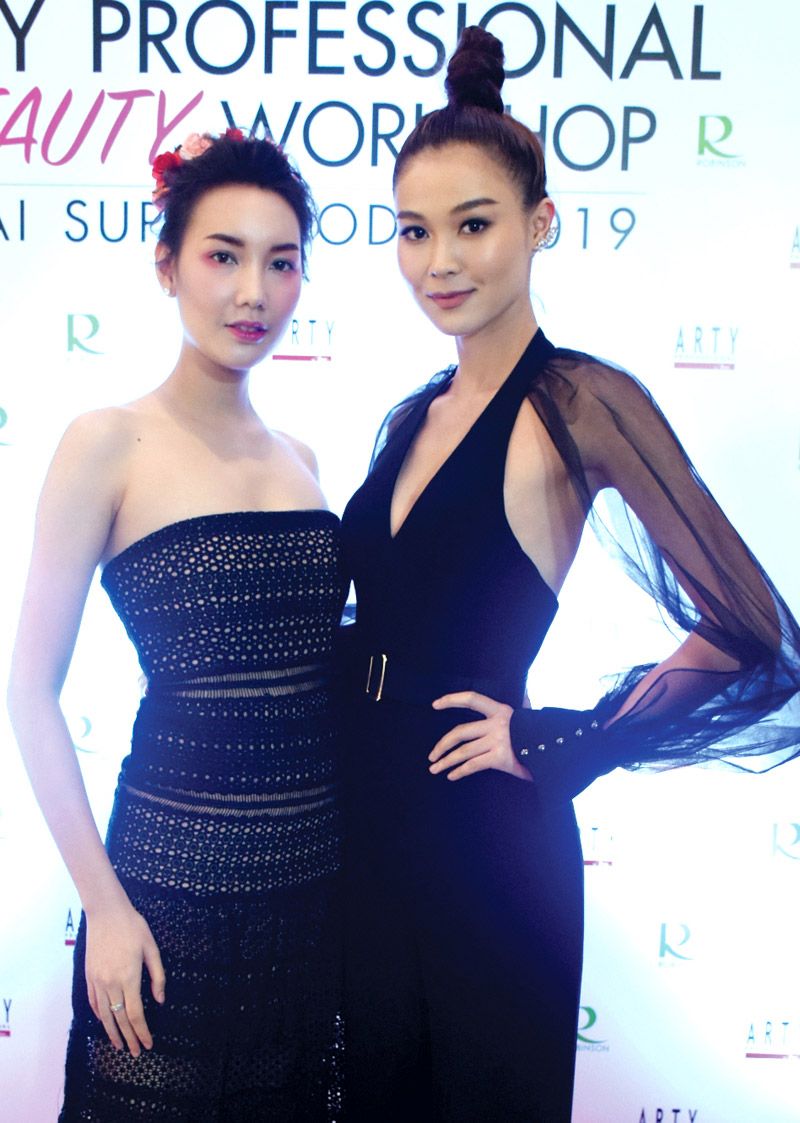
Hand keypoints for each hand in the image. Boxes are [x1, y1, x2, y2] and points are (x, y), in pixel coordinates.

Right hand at [84, 901, 165, 1055]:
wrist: (106, 912)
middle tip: (135, 1053)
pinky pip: (94, 1002)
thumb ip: (157, 976)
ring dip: (112, 1032)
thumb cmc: (132, 927)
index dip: (142, 1032)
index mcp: (129, 978)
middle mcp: (111, 984)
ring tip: (119, 1045)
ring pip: (104, 1015)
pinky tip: (105, 1021)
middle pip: (120, 1019)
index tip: (148, 1044)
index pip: (135, 1015)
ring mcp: (97, 981)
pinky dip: (100, 1015)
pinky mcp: (89, 976)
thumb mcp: (151, 948)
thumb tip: (160, 1001)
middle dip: (128, 1038)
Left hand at [429, 691, 531, 781]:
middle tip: (431, 756)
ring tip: (434, 769)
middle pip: (460, 732)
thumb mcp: (528, 716)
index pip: (472, 699)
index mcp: (501, 710)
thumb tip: (525, 694)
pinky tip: (452, 776)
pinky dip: (459, 772)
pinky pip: (473, 765)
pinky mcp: (500, 758)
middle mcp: (496, 724)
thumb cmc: (540, 734)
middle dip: (442, 745)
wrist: (557, 750)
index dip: (452, 700)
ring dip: (446, 762)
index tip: (435, 704)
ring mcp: (497, 741)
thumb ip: (523, 704)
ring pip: (463, 752)